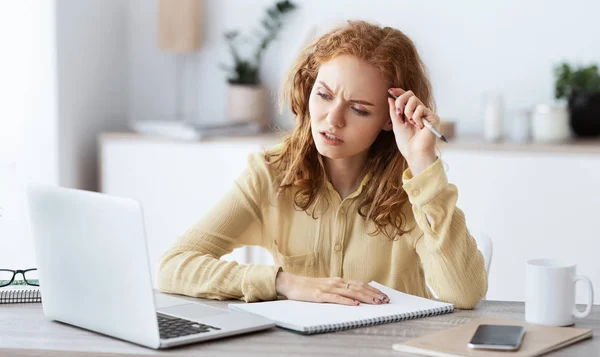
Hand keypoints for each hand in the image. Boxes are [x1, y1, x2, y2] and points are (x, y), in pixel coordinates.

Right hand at [275, 272, 389, 305]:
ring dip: (365, 297)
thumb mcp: (328, 287)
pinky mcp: (320, 295)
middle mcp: (336, 283)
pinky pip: (336, 298)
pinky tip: (355, 305)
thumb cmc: (310, 287)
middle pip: (359, 288)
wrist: (292, 284)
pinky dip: (347, 301)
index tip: (384, 295)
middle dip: (373, 294)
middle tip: (385, 300)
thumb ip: (340, 290)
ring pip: (351, 292)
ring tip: (376, 302)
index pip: (360, 284)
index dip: (373, 290)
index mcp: (339, 281)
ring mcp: (329, 288)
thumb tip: (355, 296)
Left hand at [387, 88, 437, 173]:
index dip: (399, 92)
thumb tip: (390, 98)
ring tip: (410, 123)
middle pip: (410, 94)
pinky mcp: (433, 116)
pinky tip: (419, 127)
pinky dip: (416, 118)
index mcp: (410, 113)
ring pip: (414, 100)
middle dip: (401, 101)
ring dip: (408, 112)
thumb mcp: (396, 124)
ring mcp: (426, 113)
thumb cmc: (406, 142)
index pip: (406, 98)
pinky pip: (421, 109)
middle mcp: (419, 111)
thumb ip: (394, 111)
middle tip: (399, 112)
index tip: (390, 90)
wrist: (414, 152)